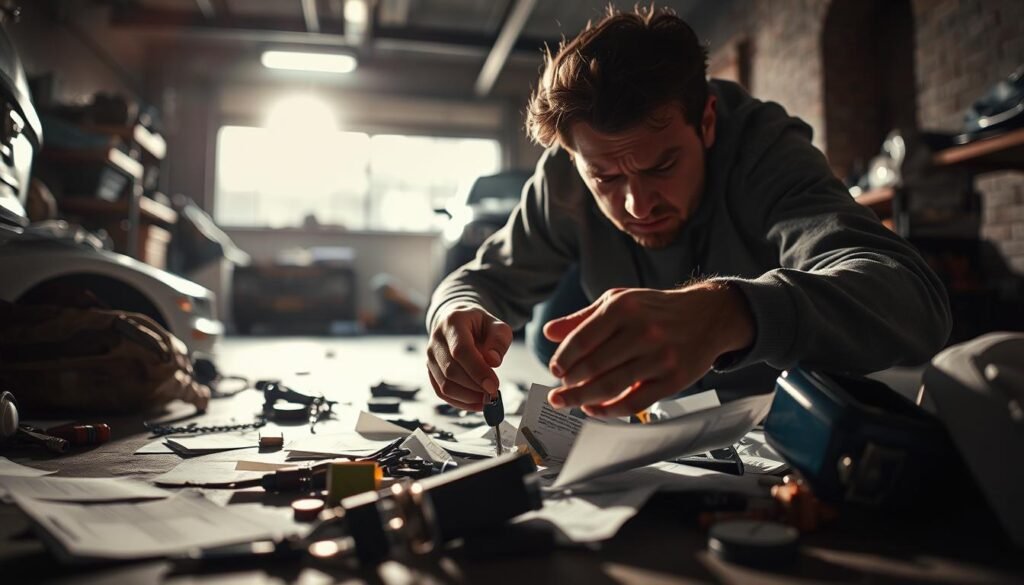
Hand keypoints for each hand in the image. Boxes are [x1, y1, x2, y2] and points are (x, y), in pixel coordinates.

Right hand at [427, 305, 512, 410]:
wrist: (458, 323)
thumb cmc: (479, 325)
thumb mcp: (496, 325)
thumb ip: (499, 341)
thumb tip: (493, 361)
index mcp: (453, 322)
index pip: (461, 350)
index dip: (477, 370)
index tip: (493, 385)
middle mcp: (436, 339)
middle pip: (451, 370)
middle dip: (474, 387)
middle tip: (494, 394)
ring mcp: (431, 356)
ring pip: (444, 384)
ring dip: (468, 397)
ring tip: (487, 399)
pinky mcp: (431, 371)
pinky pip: (441, 392)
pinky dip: (460, 402)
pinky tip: (476, 403)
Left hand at [544, 283, 753, 416]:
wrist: (707, 316)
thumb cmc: (656, 310)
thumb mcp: (618, 302)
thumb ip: (583, 319)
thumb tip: (550, 332)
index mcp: (623, 308)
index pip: (582, 339)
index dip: (564, 358)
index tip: (555, 369)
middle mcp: (642, 331)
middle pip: (594, 367)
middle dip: (569, 384)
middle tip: (559, 391)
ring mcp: (660, 356)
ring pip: (611, 386)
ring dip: (583, 399)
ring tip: (569, 402)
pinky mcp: (673, 379)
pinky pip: (635, 402)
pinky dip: (610, 410)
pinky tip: (594, 409)